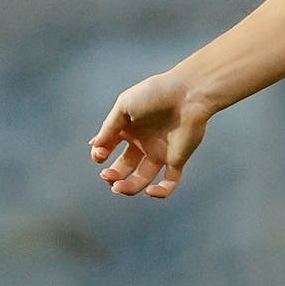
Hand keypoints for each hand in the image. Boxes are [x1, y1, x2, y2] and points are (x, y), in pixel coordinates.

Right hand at [88, 69, 210, 197]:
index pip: (108, 149)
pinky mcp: (177, 159)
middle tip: (107, 175)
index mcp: (130, 129)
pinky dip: (160, 192)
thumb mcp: (124, 105)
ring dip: (128, 188)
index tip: (100, 153)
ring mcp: (160, 153)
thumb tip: (94, 145)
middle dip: (111, 176)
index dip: (100, 155)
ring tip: (117, 187)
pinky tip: (149, 190)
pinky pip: (169, 183)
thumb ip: (109, 127)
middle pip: (124, 169)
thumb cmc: (157, 93)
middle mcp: (144, 143)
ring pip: (142, 180)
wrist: (189, 93)